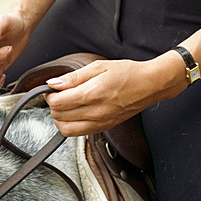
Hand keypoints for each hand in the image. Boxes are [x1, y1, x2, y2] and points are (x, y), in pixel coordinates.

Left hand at [45, 53, 187, 136]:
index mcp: (92, 94)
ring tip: (65, 105)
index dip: (49, 96)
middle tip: (58, 95)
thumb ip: (73, 77)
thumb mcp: (98, 67)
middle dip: (53, 106)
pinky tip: (75, 112)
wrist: (150, 85)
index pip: (57, 103)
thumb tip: (53, 83)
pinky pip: (79, 132)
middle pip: (59, 117)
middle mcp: (95, 112)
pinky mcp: (104, 128)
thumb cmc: (127, 73)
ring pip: (66, 130)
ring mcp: (100, 123)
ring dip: (59, 118)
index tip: (52, 89)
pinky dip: (71, 124)